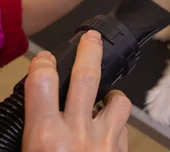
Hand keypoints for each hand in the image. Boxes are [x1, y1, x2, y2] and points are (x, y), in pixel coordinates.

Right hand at [22, 31, 131, 151]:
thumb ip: (34, 132)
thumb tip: (35, 116)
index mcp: (46, 137)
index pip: (43, 84)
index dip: (43, 65)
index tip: (45, 59)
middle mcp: (78, 135)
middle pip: (87, 78)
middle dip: (90, 52)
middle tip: (92, 38)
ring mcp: (105, 142)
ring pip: (118, 101)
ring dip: (113, 95)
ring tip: (107, 96)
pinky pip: (125, 129)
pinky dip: (117, 125)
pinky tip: (108, 130)